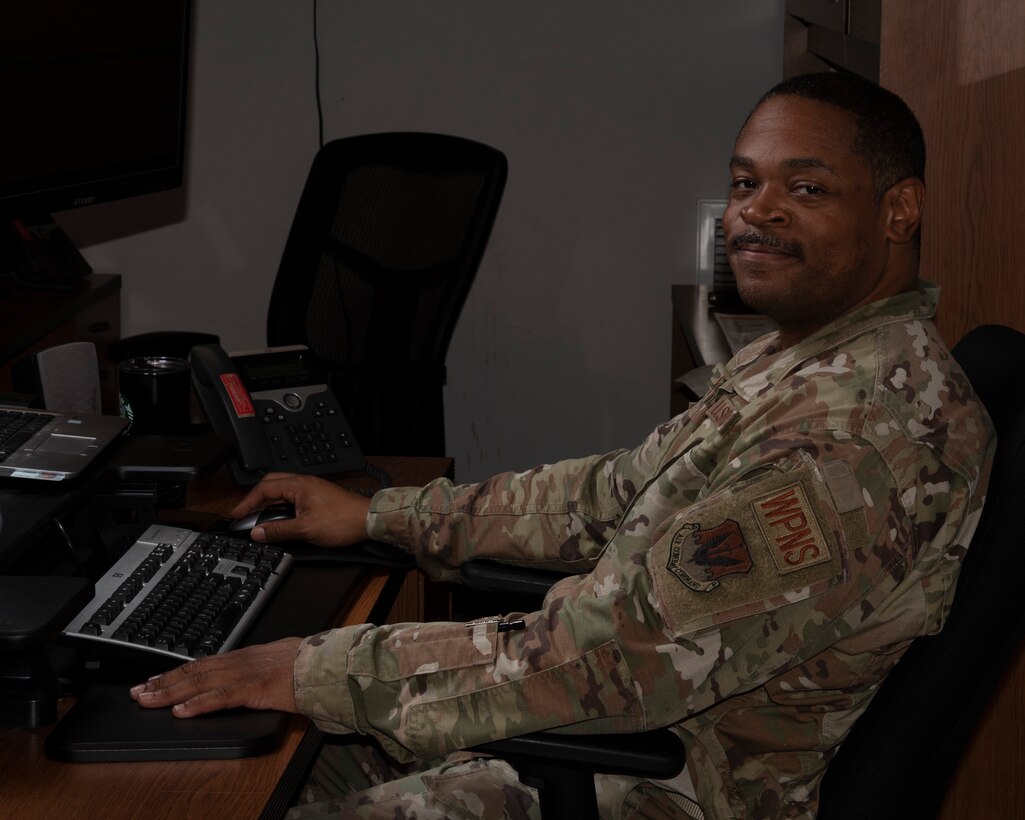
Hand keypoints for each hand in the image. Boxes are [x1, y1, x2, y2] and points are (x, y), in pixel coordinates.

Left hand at [130, 638, 302, 717]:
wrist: (327, 664)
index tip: (156, 679)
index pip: (203, 663)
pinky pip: (220, 697)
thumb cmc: (310, 664)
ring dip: (170, 692)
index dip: (177, 672)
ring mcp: (246, 674)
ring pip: (200, 681)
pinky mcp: (254, 689)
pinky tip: (180, 711)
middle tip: (138, 691)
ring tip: (148, 700)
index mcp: (246, 656)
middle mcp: (240, 662)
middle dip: (163, 681)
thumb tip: (254, 675)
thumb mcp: (280, 659)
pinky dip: (197, 704)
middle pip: (194, 671)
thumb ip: (262, 667)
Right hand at [230, 472, 371, 546]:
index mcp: (299, 485)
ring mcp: (311, 488)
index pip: (264, 488)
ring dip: (269, 501)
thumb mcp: (306, 529)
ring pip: (282, 490)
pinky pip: (293, 496)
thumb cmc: (342, 521)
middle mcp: (304, 482)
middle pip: (271, 483)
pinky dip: (281, 505)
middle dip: (255, 497)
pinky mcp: (317, 496)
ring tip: (258, 517)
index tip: (237, 514)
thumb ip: (279, 530)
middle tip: (244, 513)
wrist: (369, 520)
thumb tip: (258, 532)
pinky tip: (279, 518)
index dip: (247, 502)